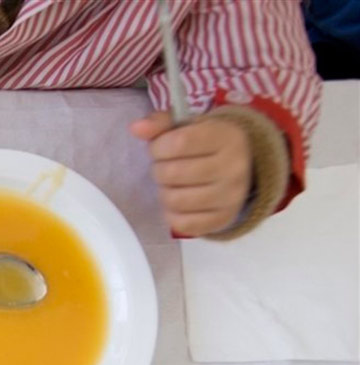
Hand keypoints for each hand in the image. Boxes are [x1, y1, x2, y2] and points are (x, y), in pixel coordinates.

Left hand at [130, 111, 251, 236]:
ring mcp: (230, 197)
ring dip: (164, 193)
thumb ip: (161, 124)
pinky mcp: (223, 220)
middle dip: (159, 170)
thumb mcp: (188, 127)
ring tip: (172, 185)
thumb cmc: (207, 145)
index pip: (179, 143)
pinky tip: (178, 203)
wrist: (242, 168)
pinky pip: (183, 224)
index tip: (160, 148)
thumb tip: (136, 127)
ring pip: (174, 201)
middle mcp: (233, 168)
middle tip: (165, 167)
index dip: (158, 147)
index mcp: (226, 137)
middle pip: (172, 174)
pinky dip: (172, 214)